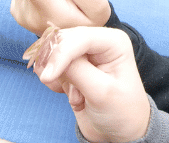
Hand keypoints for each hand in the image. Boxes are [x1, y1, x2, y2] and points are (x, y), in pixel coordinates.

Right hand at [25, 25, 150, 142]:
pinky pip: (52, 67)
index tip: (47, 77)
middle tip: (66, 90)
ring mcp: (84, 54)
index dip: (60, 54)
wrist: (119, 130)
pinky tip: (71, 96)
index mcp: (113, 41)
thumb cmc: (121, 110)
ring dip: (59, 77)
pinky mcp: (73, 67)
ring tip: (77, 97)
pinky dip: (55, 82)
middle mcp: (98, 42)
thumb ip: (77, 72)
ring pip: (54, 54)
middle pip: (62, 41)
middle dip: (58, 66)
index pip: (79, 38)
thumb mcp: (101, 92)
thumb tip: (50, 61)